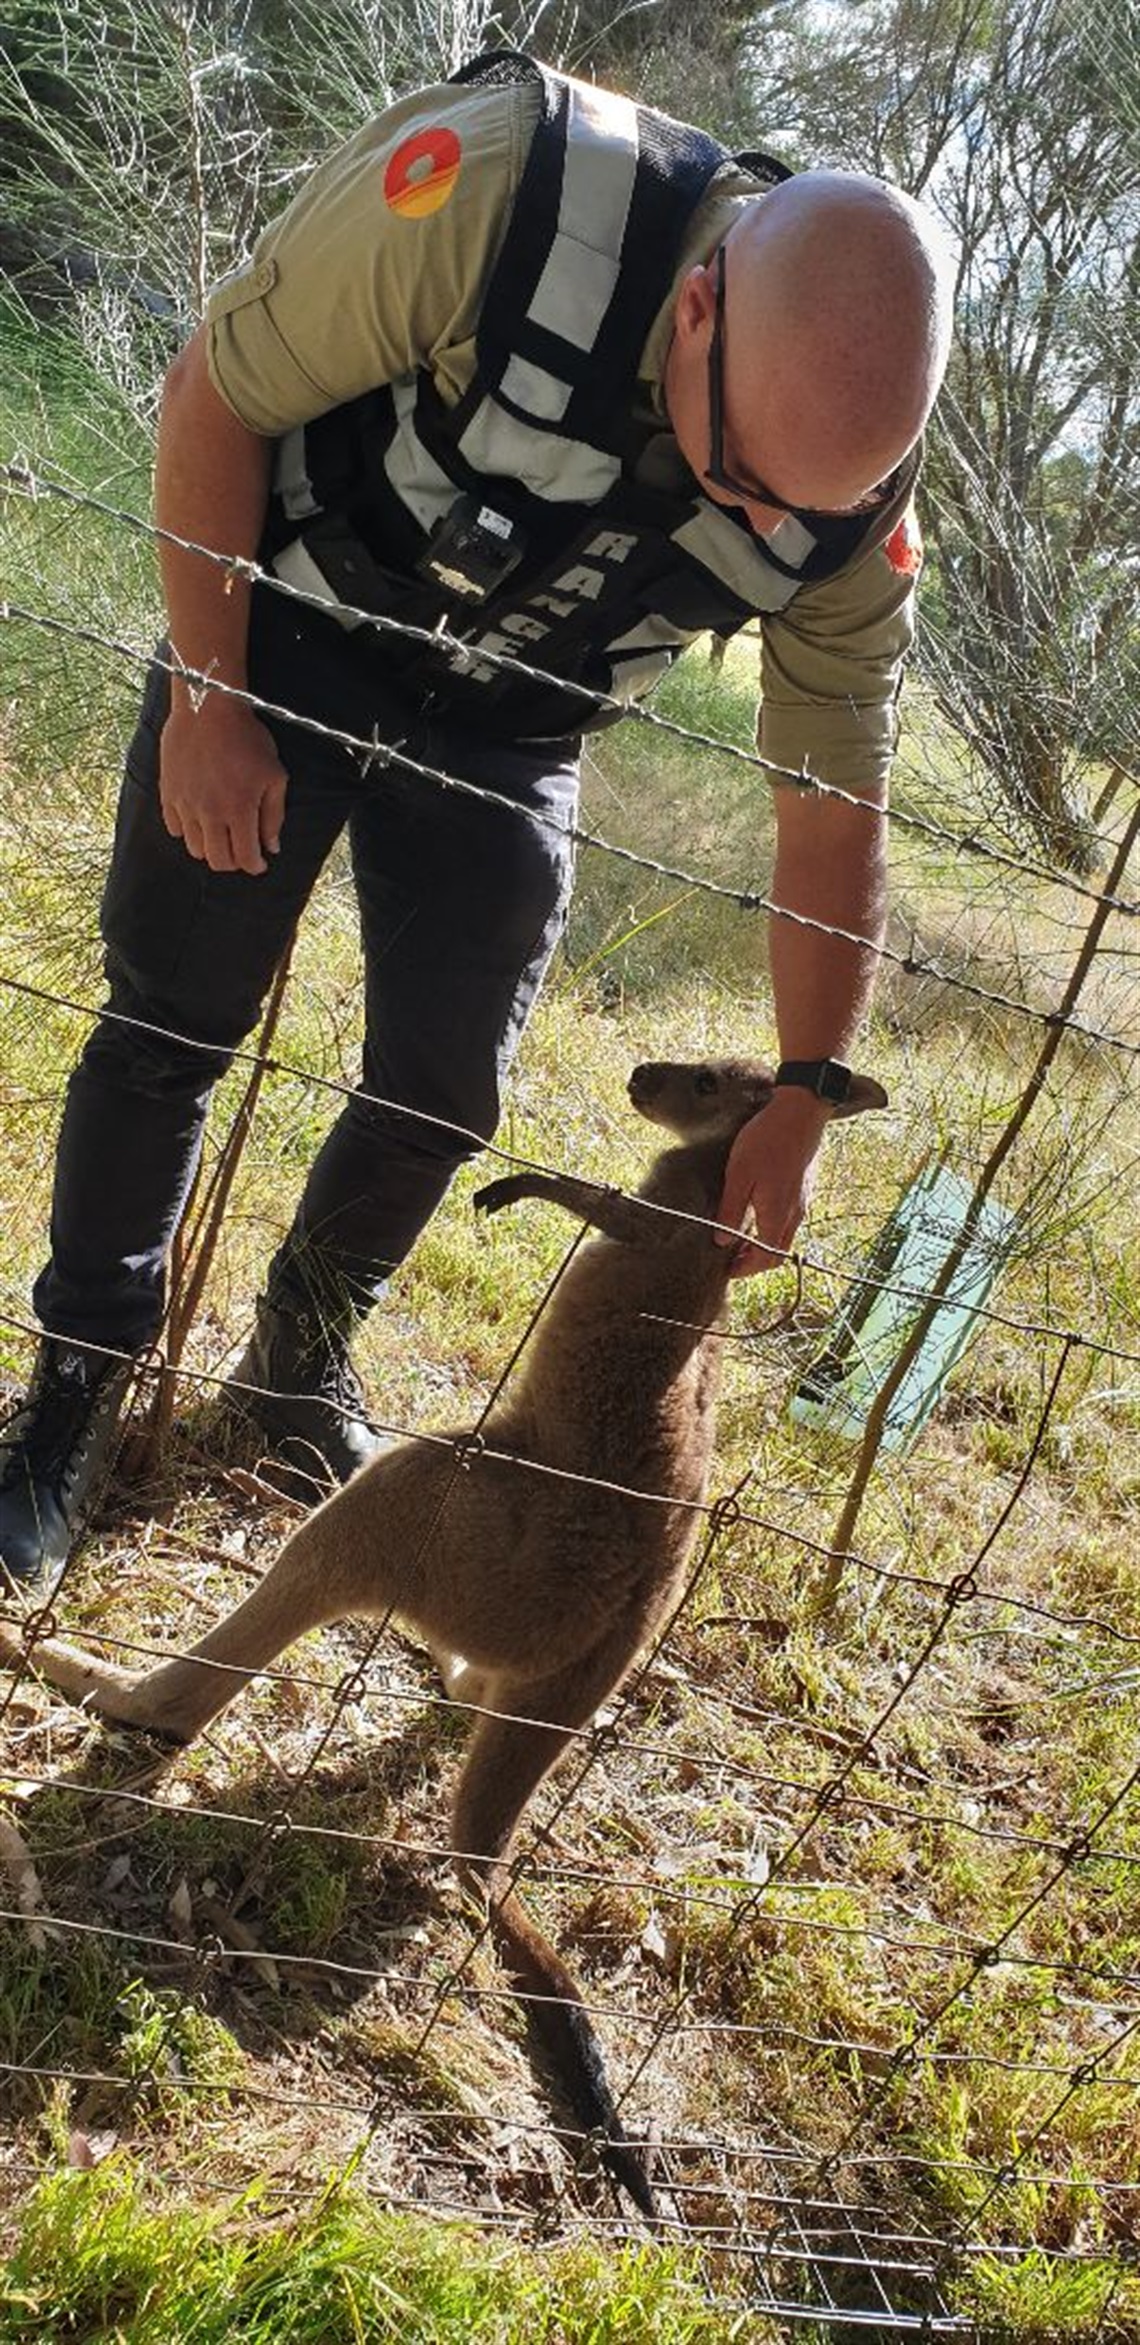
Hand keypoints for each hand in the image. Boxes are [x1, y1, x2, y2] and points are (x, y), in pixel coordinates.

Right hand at [159, 695, 287, 874]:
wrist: (208, 708)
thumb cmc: (246, 738)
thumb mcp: (274, 774)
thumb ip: (274, 815)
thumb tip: (272, 847)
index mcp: (239, 810)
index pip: (245, 858)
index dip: (255, 866)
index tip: (260, 863)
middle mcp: (210, 813)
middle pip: (218, 861)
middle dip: (234, 863)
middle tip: (242, 851)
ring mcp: (186, 804)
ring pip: (195, 849)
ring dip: (211, 848)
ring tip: (221, 834)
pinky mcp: (168, 793)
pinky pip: (174, 828)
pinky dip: (188, 831)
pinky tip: (200, 818)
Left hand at [715, 1088, 828, 1278]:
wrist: (801, 1111)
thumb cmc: (767, 1140)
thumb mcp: (739, 1175)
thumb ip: (731, 1210)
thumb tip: (722, 1241)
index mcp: (777, 1216)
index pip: (764, 1259)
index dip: (744, 1269)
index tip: (725, 1269)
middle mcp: (794, 1214)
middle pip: (777, 1253)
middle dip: (754, 1261)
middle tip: (731, 1257)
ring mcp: (803, 1201)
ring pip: (784, 1236)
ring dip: (763, 1244)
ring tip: (741, 1236)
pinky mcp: (805, 1188)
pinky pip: (790, 1219)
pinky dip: (772, 1227)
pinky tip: (757, 1211)